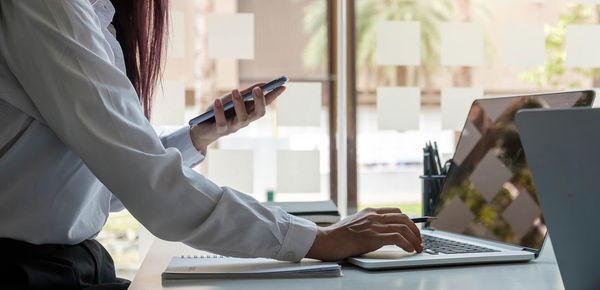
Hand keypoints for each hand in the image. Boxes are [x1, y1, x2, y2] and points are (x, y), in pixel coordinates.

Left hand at [189, 84, 285, 150]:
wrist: (203, 129)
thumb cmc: (220, 111)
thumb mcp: (232, 99)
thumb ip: (246, 93)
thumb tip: (262, 84)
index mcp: (250, 112)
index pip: (265, 103)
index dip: (274, 95)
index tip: (282, 85)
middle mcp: (244, 120)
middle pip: (259, 113)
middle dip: (260, 101)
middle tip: (258, 89)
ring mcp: (233, 127)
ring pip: (242, 118)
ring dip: (239, 104)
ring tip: (235, 91)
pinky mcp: (220, 130)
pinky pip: (222, 122)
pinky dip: (219, 110)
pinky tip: (217, 100)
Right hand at [305, 207, 422, 261]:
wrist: (326, 240)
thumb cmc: (337, 236)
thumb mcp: (353, 224)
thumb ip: (366, 225)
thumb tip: (377, 232)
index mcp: (369, 212)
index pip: (396, 212)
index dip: (408, 221)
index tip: (414, 230)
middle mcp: (374, 216)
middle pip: (404, 218)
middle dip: (416, 230)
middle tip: (419, 240)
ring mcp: (374, 225)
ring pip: (403, 227)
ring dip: (415, 239)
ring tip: (418, 248)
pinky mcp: (373, 237)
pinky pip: (397, 237)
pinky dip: (407, 244)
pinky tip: (409, 250)